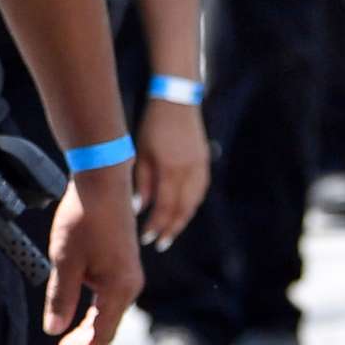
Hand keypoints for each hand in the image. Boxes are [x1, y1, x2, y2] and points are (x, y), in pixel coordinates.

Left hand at [44, 166, 141, 344]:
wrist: (101, 182)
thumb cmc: (83, 218)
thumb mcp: (65, 260)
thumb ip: (60, 297)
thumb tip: (54, 330)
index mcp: (119, 289)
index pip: (101, 335)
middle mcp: (129, 286)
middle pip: (105, 328)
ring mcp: (127, 276)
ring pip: (105, 315)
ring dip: (84, 332)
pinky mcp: (120, 267)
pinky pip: (106, 300)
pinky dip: (90, 315)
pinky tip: (74, 322)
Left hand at [133, 98, 209, 246]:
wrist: (177, 101)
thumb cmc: (153, 125)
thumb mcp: (142, 152)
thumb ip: (143, 181)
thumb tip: (140, 208)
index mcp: (171, 169)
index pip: (165, 207)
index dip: (156, 226)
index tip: (146, 238)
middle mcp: (189, 171)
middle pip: (182, 210)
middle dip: (170, 229)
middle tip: (160, 243)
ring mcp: (200, 167)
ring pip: (194, 203)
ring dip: (182, 220)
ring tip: (170, 232)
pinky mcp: (205, 162)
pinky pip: (200, 191)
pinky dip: (191, 205)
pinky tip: (183, 211)